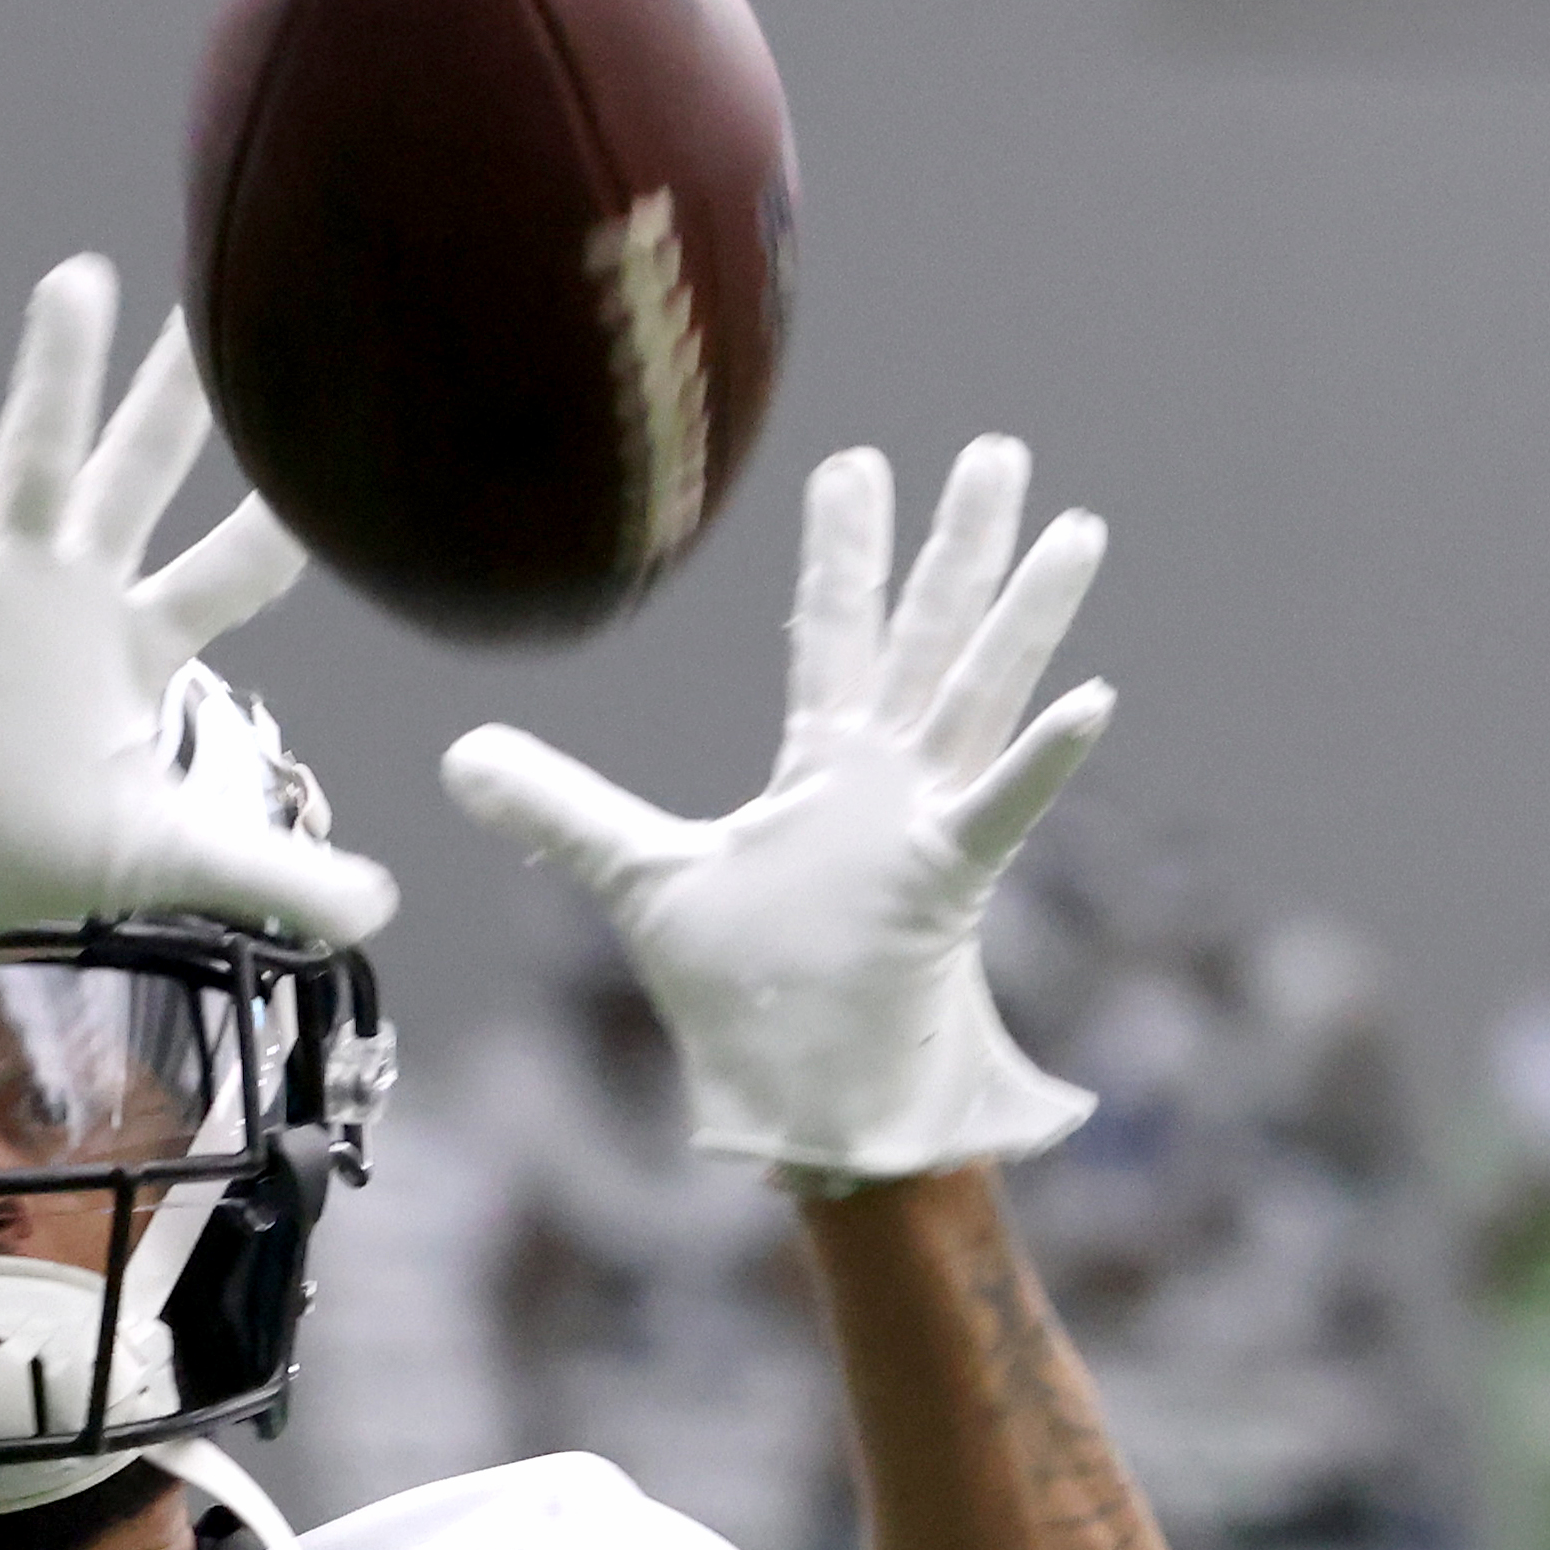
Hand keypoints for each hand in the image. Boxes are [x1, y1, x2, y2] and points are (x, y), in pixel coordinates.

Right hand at [0, 255, 396, 965]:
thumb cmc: (5, 858)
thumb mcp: (158, 862)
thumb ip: (271, 874)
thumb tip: (385, 912)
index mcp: (138, 643)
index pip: (236, 568)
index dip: (285, 523)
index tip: (348, 456)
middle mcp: (73, 590)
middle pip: (141, 470)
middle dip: (179, 393)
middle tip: (222, 297)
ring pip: (37, 455)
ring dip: (58, 372)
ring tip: (83, 278)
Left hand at [442, 438, 1113, 1183]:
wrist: (797, 1101)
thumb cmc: (744, 997)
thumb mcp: (639, 879)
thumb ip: (561, 810)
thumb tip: (459, 760)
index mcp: (821, 773)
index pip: (834, 635)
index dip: (844, 553)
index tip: (858, 463)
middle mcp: (883, 783)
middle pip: (926, 639)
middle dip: (959, 548)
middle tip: (998, 448)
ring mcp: (922, 827)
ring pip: (980, 699)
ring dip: (1024, 619)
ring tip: (1075, 530)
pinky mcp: (945, 886)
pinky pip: (998, 812)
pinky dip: (1040, 764)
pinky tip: (1090, 700)